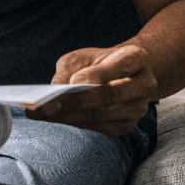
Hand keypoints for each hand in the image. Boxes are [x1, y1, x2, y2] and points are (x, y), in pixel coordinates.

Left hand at [25, 45, 157, 135]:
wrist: (120, 76)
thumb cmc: (96, 63)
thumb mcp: (82, 57)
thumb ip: (68, 70)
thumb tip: (53, 90)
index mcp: (136, 58)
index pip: (121, 65)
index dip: (98, 74)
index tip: (74, 81)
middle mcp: (143, 84)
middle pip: (111, 95)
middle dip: (77, 101)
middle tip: (47, 104)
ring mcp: (137, 108)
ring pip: (101, 115)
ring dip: (68, 115)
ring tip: (40, 112)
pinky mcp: (125, 125)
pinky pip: (96, 126)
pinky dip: (71, 121)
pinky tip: (51, 117)